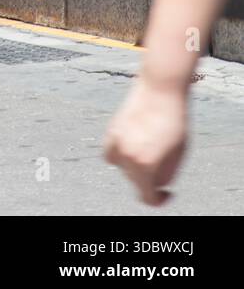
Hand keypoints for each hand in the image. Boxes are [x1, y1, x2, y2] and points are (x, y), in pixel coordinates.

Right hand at [103, 76, 187, 205]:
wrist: (160, 89)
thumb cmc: (174, 120)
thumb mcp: (178, 153)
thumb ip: (165, 173)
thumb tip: (155, 184)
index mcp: (146, 164)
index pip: (148, 197)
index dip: (159, 199)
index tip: (167, 193)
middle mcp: (127, 157)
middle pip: (137, 181)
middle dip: (150, 177)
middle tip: (164, 162)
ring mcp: (116, 144)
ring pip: (124, 168)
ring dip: (135, 165)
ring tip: (150, 148)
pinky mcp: (110, 132)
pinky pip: (111, 155)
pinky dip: (120, 155)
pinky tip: (130, 147)